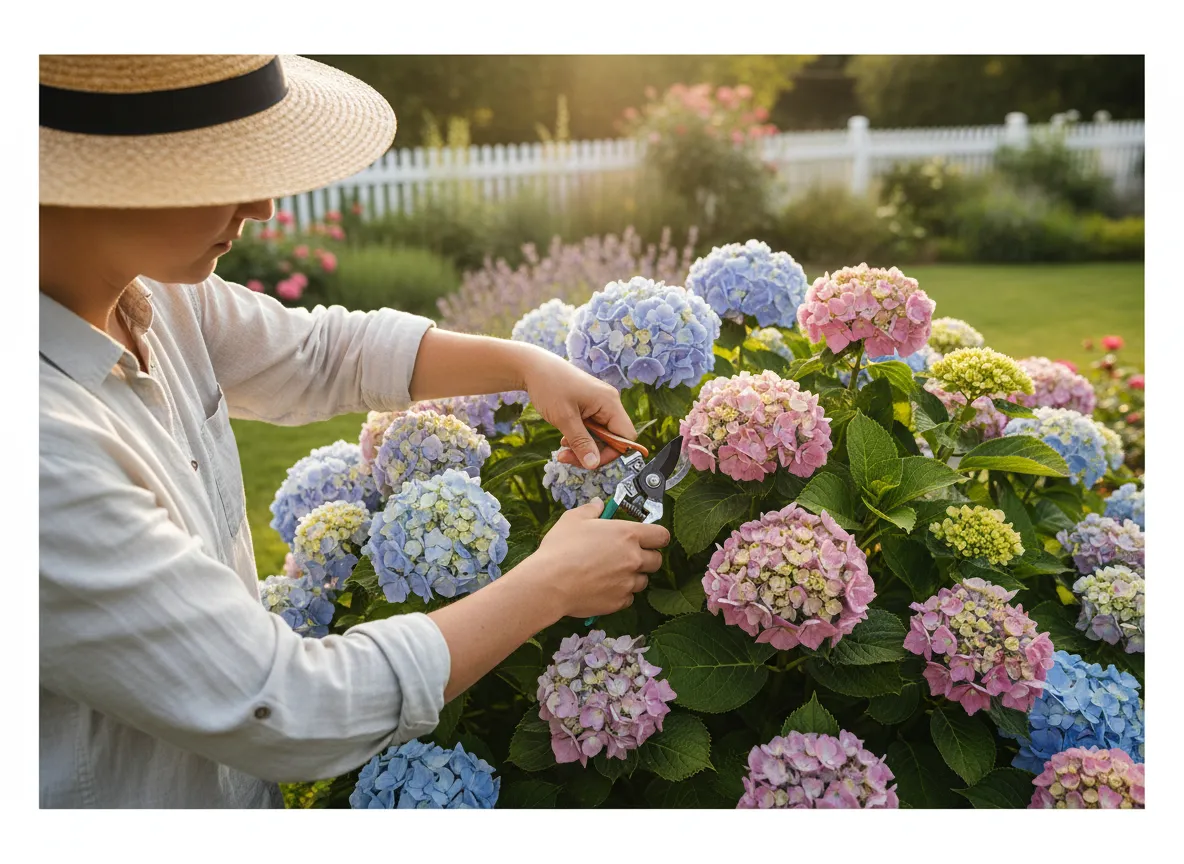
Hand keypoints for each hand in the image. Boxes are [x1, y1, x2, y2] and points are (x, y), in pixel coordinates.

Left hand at [520, 349, 635, 469]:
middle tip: (567, 458)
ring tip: (562, 449)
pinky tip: (564, 440)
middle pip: (613, 439)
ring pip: (600, 436)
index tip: (590, 462)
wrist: (533, 367)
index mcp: (610, 403)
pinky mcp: (589, 407)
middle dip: (592, 452)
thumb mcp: (564, 418)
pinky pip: (592, 429)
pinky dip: (579, 438)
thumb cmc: (549, 386)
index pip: (626, 436)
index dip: (612, 453)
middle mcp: (609, 404)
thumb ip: (581, 442)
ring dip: (583, 447)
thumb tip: (593, 465)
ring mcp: (599, 405)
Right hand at [526, 499, 669, 619]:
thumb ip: (591, 510)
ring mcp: (627, 582)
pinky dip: (620, 593)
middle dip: (646, 558)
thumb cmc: (561, 548)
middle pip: (657, 560)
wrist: (549, 583)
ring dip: (633, 577)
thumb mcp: (573, 520)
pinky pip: (628, 598)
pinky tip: (604, 588)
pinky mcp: (619, 602)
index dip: (656, 537)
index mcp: (628, 534)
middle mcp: (633, 558)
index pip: (662, 536)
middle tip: (627, 556)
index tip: (648, 538)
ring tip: (612, 573)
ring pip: (643, 581)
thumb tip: (599, 504)